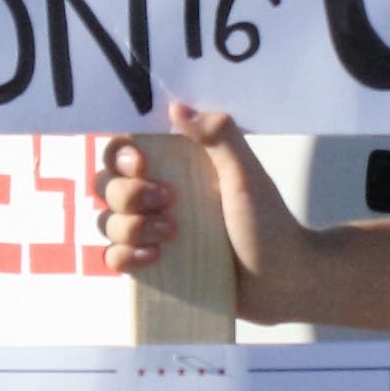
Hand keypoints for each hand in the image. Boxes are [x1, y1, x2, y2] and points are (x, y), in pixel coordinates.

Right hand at [90, 103, 319, 322]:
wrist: (283, 282)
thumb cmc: (269, 224)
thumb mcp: (247, 176)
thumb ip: (219, 136)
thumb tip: (177, 108)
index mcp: (176, 168)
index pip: (124, 151)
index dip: (120, 155)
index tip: (142, 165)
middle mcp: (156, 196)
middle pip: (106, 185)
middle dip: (127, 194)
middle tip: (168, 202)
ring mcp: (152, 232)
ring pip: (106, 221)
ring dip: (129, 226)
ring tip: (170, 234)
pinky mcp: (153, 267)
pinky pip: (113, 257)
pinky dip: (125, 256)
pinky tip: (155, 258)